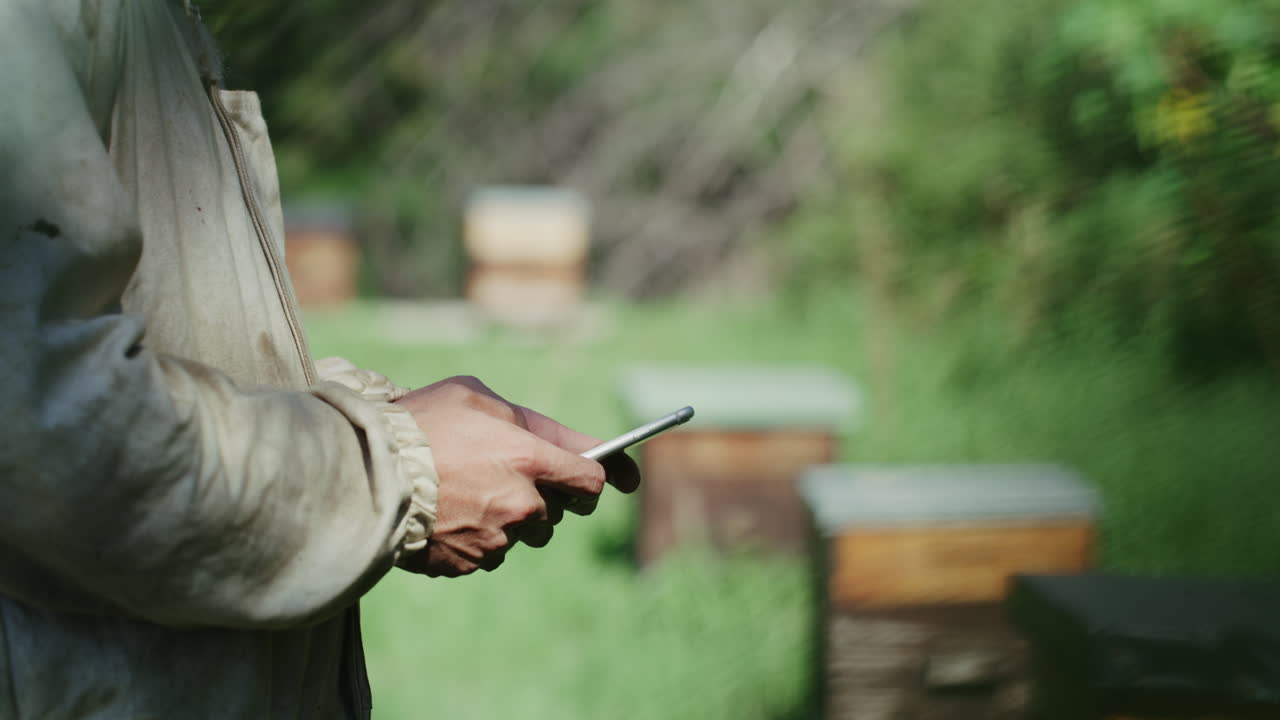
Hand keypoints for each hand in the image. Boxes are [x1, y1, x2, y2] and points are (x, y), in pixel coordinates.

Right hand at [394, 376, 639, 576]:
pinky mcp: (468, 563)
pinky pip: (487, 553)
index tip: (620, 479)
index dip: (603, 477)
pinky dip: (474, 537)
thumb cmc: (419, 424)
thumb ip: (527, 422)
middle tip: (507, 475)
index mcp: (530, 458)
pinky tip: (446, 514)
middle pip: (555, 511)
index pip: (591, 478)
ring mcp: (495, 539)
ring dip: (507, 518)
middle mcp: (521, 504)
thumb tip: (559, 443)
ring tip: (465, 492)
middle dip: (542, 496)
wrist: (364, 473)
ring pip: (520, 534)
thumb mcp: (476, 397)